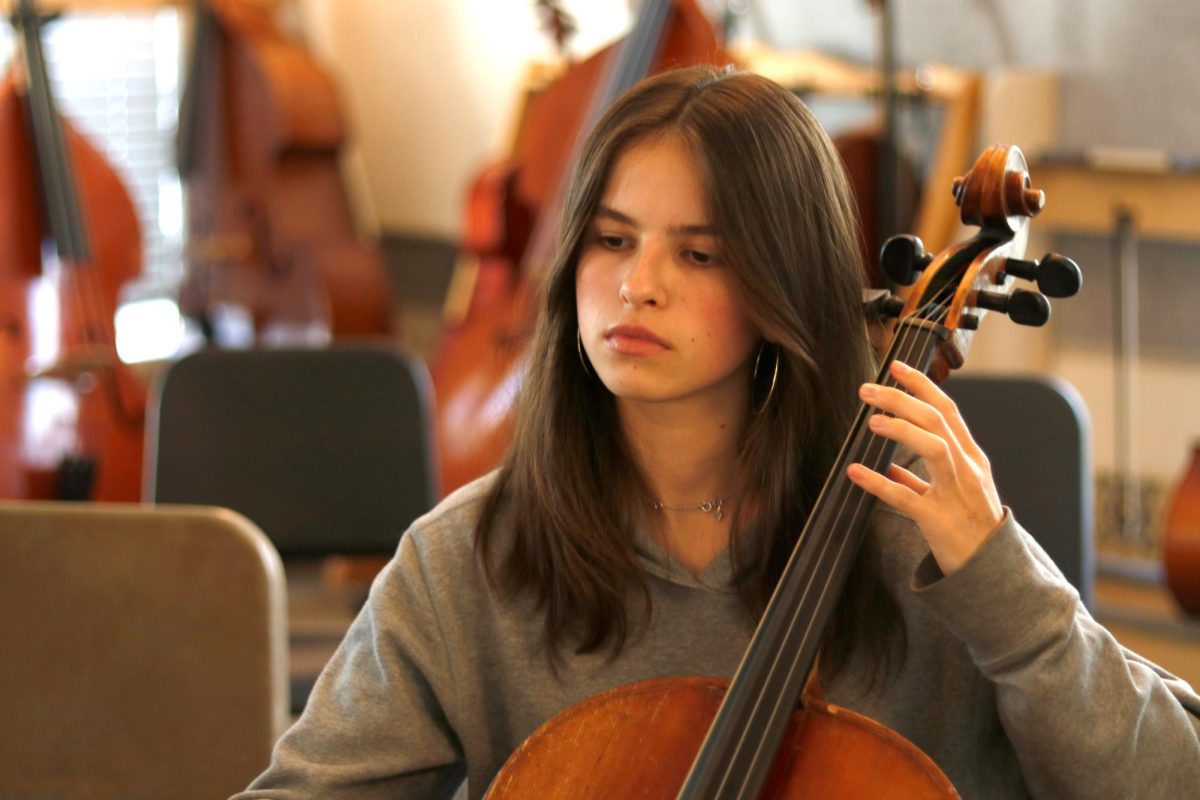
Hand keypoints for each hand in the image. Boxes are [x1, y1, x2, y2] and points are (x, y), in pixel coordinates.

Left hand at [846, 360, 1002, 574]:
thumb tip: (890, 469)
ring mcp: (956, 494)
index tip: (896, 366)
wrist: (993, 570)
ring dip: (900, 429)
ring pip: (933, 448)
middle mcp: (967, 469)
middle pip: (937, 421)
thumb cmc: (972, 527)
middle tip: (868, 389)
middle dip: (902, 399)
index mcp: (971, 457)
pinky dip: (879, 483)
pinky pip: (907, 498)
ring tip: (871, 421)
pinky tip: (855, 473)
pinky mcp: (939, 521)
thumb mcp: (956, 493)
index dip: (922, 385)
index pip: (947, 410)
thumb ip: (922, 478)